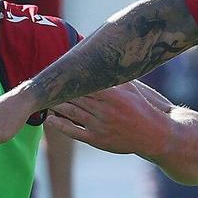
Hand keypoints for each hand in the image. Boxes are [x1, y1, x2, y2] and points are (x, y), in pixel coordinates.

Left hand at [43, 82, 173, 158]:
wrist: (154, 135)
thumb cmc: (141, 108)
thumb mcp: (131, 88)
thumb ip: (113, 75)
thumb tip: (99, 58)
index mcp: (113, 94)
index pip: (85, 82)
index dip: (69, 77)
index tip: (56, 72)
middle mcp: (105, 110)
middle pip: (75, 96)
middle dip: (59, 90)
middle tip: (44, 83)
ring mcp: (100, 126)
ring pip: (71, 112)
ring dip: (55, 105)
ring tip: (44, 98)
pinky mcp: (98, 140)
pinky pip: (74, 131)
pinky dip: (59, 125)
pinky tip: (49, 119)